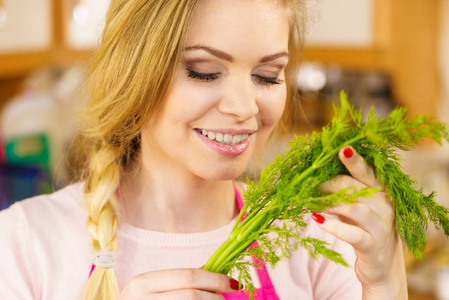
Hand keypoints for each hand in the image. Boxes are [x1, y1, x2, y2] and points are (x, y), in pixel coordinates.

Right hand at [118, 268, 241, 298]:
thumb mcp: (151, 288)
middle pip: (191, 296)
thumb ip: (179, 280)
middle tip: (225, 299)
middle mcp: (142, 299)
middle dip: (215, 297)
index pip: (188, 276)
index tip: (234, 284)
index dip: (215, 279)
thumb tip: (214, 272)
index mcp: (144, 282)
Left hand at [313, 146, 407, 299]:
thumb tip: (312, 175)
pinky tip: (316, 219)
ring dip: (328, 202)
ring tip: (309, 200)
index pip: (368, 171)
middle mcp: (384, 206)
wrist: (382, 266)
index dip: (355, 160)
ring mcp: (380, 227)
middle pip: (356, 186)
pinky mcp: (372, 246)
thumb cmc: (364, 228)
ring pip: (354, 207)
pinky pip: (352, 234)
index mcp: (381, 191)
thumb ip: (343, 191)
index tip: (341, 148)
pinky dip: (333, 226)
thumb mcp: (357, 206)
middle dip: (330, 182)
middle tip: (309, 182)